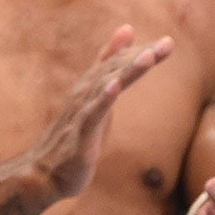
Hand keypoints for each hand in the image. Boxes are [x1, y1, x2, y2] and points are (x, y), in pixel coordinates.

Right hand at [26, 25, 173, 199]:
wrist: (45, 172)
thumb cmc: (76, 136)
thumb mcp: (98, 103)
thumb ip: (109, 76)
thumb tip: (120, 47)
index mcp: (91, 85)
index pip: (119, 62)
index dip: (144, 51)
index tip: (169, 42)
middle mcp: (84, 91)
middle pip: (116, 68)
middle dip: (143, 55)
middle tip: (168, 43)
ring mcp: (81, 110)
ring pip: (106, 84)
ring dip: (127, 69)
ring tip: (147, 57)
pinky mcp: (80, 133)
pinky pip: (93, 112)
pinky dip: (104, 97)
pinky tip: (115, 86)